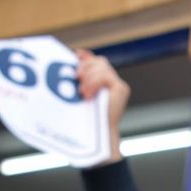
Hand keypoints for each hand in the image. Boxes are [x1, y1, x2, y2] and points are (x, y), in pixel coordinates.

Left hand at [76, 49, 128, 163]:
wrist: (99, 135)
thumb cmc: (88, 120)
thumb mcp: (79, 96)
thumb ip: (79, 83)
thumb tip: (70, 67)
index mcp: (104, 83)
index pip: (97, 61)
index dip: (87, 57)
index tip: (75, 55)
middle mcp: (113, 82)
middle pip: (100, 61)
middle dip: (85, 66)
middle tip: (76, 77)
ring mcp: (119, 85)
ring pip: (102, 67)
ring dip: (88, 77)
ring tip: (82, 92)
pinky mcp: (121, 89)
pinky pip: (105, 76)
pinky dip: (93, 82)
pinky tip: (88, 94)